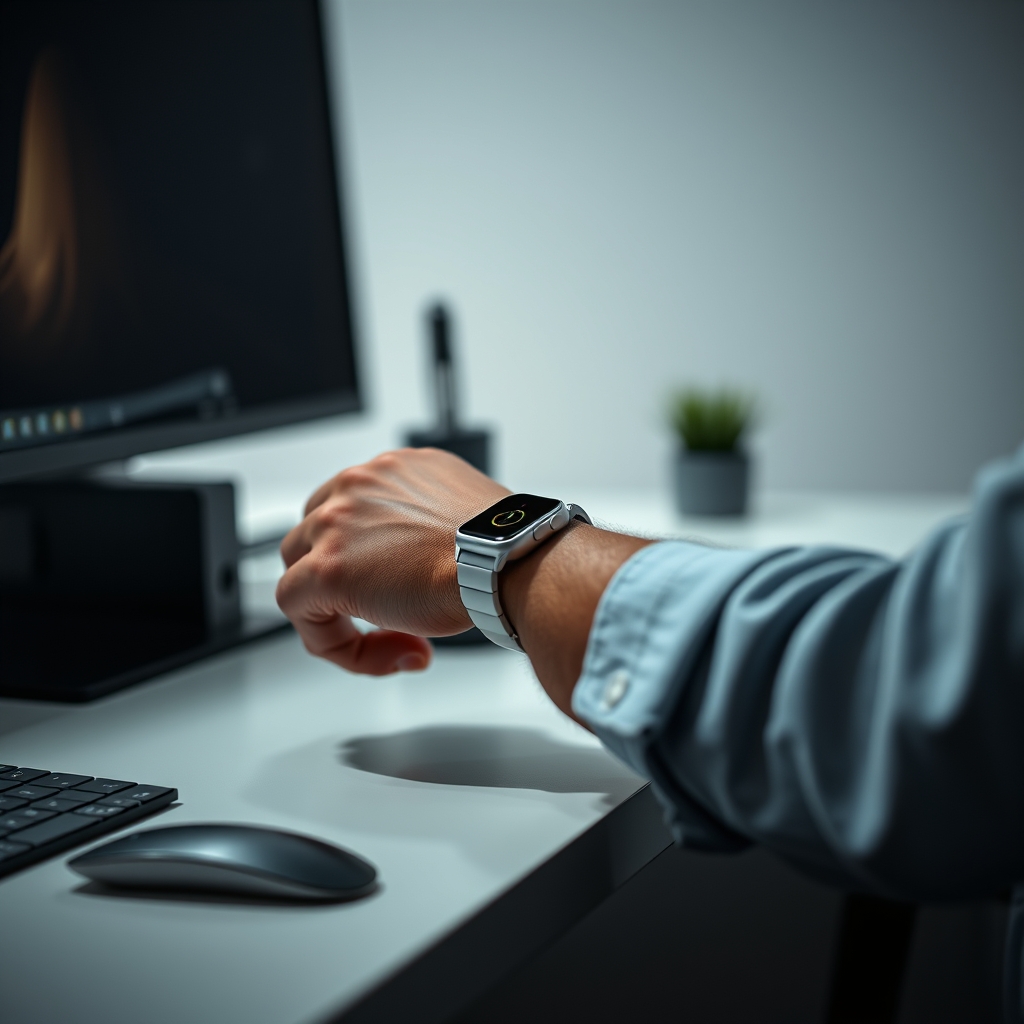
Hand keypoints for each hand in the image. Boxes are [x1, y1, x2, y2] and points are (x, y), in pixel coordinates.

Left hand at [276, 448, 508, 674]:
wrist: (503, 565)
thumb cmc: (500, 549)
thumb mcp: (465, 518)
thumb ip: (435, 530)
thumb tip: (425, 564)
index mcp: (394, 469)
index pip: (350, 508)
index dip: (362, 555)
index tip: (394, 586)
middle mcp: (360, 485)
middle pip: (315, 534)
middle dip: (342, 579)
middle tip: (384, 614)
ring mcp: (336, 523)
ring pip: (300, 570)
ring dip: (335, 611)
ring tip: (386, 639)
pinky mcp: (326, 567)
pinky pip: (297, 606)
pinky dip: (330, 640)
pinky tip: (373, 653)